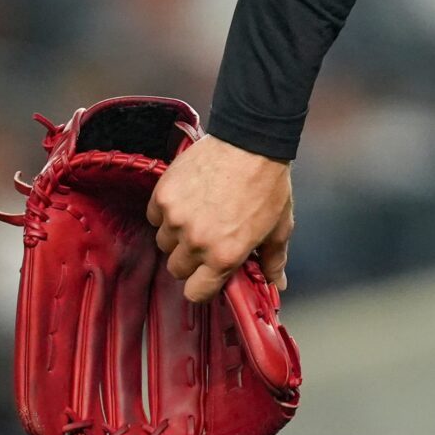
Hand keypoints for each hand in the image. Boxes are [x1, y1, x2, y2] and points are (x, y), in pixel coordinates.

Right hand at [148, 134, 294, 303]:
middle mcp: (196, 242)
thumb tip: (277, 284)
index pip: (195, 293)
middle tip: (208, 237)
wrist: (251, 140)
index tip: (208, 275)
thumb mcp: (279, 227)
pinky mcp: (163, 195)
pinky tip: (188, 198)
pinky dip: (167, 211)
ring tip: (200, 213)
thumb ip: (273, 260)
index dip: (202, 286)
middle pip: (177, 268)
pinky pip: (155, 216)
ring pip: (165, 242)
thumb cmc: (268, 183)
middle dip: (191, 258)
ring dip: (178, 234)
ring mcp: (176, 218)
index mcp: (224, 256)